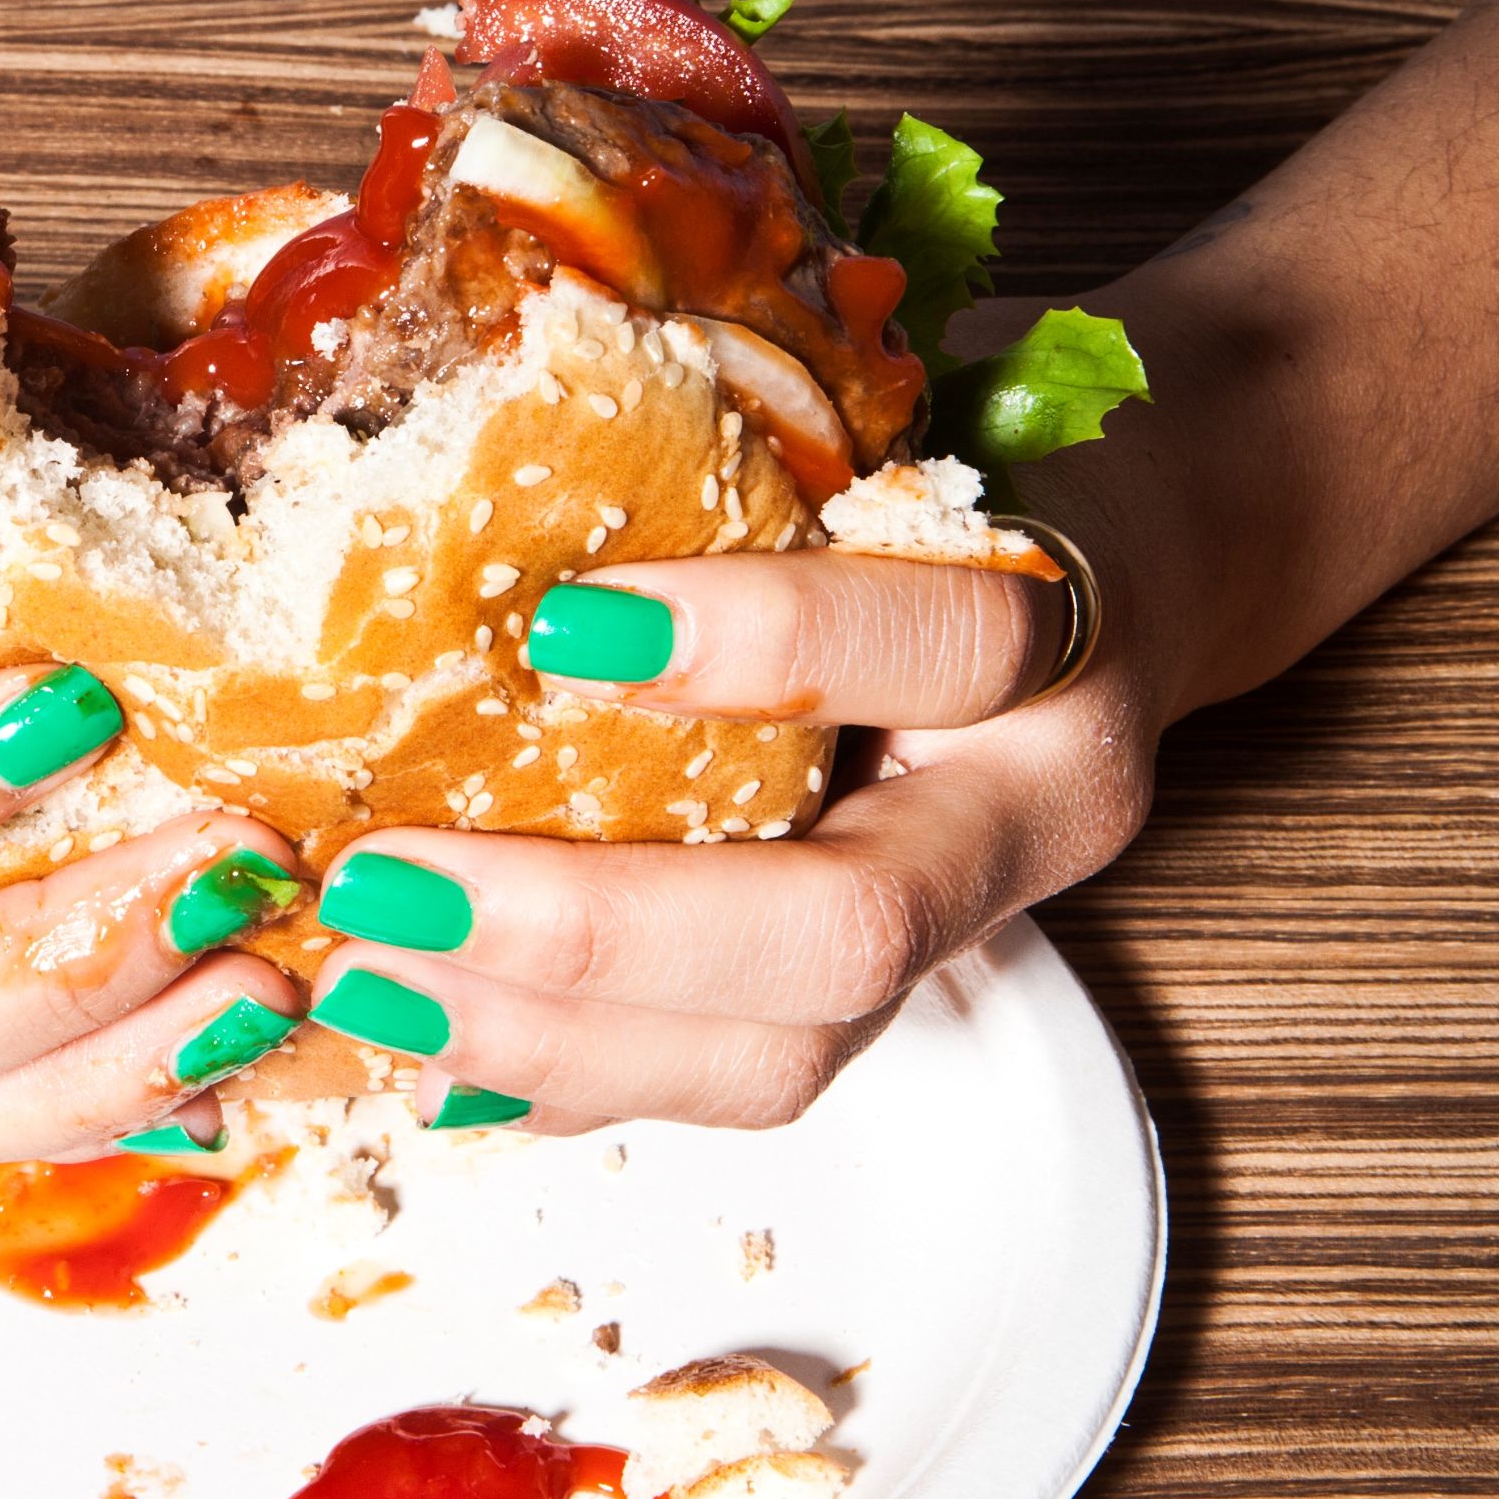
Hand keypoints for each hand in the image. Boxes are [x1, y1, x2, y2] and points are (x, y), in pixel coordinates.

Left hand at [303, 380, 1209, 1133]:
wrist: (1131, 570)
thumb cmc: (966, 464)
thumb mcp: (892, 417)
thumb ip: (745, 446)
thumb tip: (472, 440)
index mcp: (1062, 638)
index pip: (938, 647)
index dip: (760, 646)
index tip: (560, 629)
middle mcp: (1027, 817)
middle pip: (846, 935)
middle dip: (597, 932)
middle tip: (388, 881)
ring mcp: (955, 935)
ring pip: (781, 1055)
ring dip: (547, 1034)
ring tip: (367, 976)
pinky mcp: (863, 1005)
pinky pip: (714, 1081)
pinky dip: (557, 1077)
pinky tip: (420, 1048)